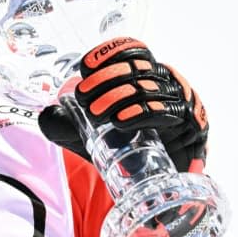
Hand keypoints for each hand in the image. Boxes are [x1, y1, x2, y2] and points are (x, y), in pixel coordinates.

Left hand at [38, 37, 207, 172]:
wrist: (150, 185)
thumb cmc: (122, 151)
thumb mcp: (88, 135)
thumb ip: (66, 124)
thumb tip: (46, 114)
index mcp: (145, 77)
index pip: (134, 51)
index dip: (111, 53)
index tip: (86, 66)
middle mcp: (166, 84)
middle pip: (139, 68)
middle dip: (107, 79)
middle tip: (83, 96)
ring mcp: (181, 102)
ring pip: (150, 88)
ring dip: (119, 97)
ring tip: (95, 113)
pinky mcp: (191, 124)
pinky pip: (166, 112)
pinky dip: (141, 114)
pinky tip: (120, 121)